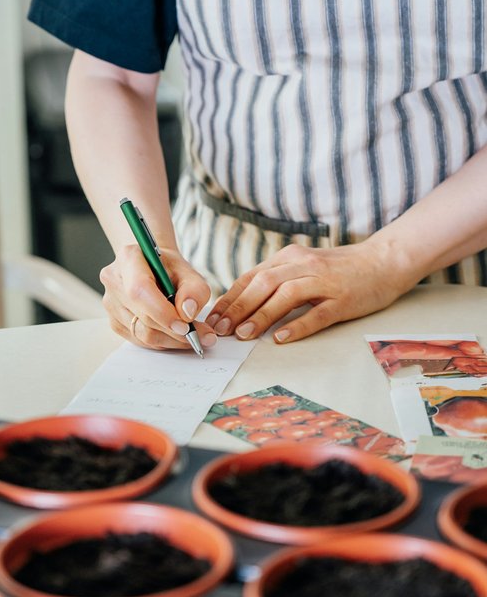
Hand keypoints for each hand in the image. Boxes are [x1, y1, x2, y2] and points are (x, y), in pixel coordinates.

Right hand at [100, 245, 216, 350]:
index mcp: (128, 258)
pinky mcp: (114, 321)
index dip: (162, 312)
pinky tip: (176, 335)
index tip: (186, 326)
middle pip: (142, 316)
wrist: (152, 269)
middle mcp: (113, 279)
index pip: (140, 290)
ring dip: (171, 340)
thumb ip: (194, 290)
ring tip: (194, 336)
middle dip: (175, 332)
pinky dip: (162, 342)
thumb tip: (187, 314)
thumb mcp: (189, 272)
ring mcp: (110, 303)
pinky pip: (139, 341)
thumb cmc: (169, 269)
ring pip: (142, 334)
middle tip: (203, 336)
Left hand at [205, 241, 415, 343]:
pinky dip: (298, 326)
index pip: (251, 277)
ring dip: (261, 315)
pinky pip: (317, 313)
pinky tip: (281, 338)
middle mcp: (303, 265)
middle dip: (238, 307)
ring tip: (243, 335)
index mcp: (289, 258)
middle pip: (263, 284)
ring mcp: (324, 282)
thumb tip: (244, 301)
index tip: (213, 317)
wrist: (384, 261)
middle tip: (221, 329)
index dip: (230, 298)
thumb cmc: (339, 269)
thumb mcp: (303, 266)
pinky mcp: (343, 299)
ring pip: (285, 296)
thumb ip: (277, 279)